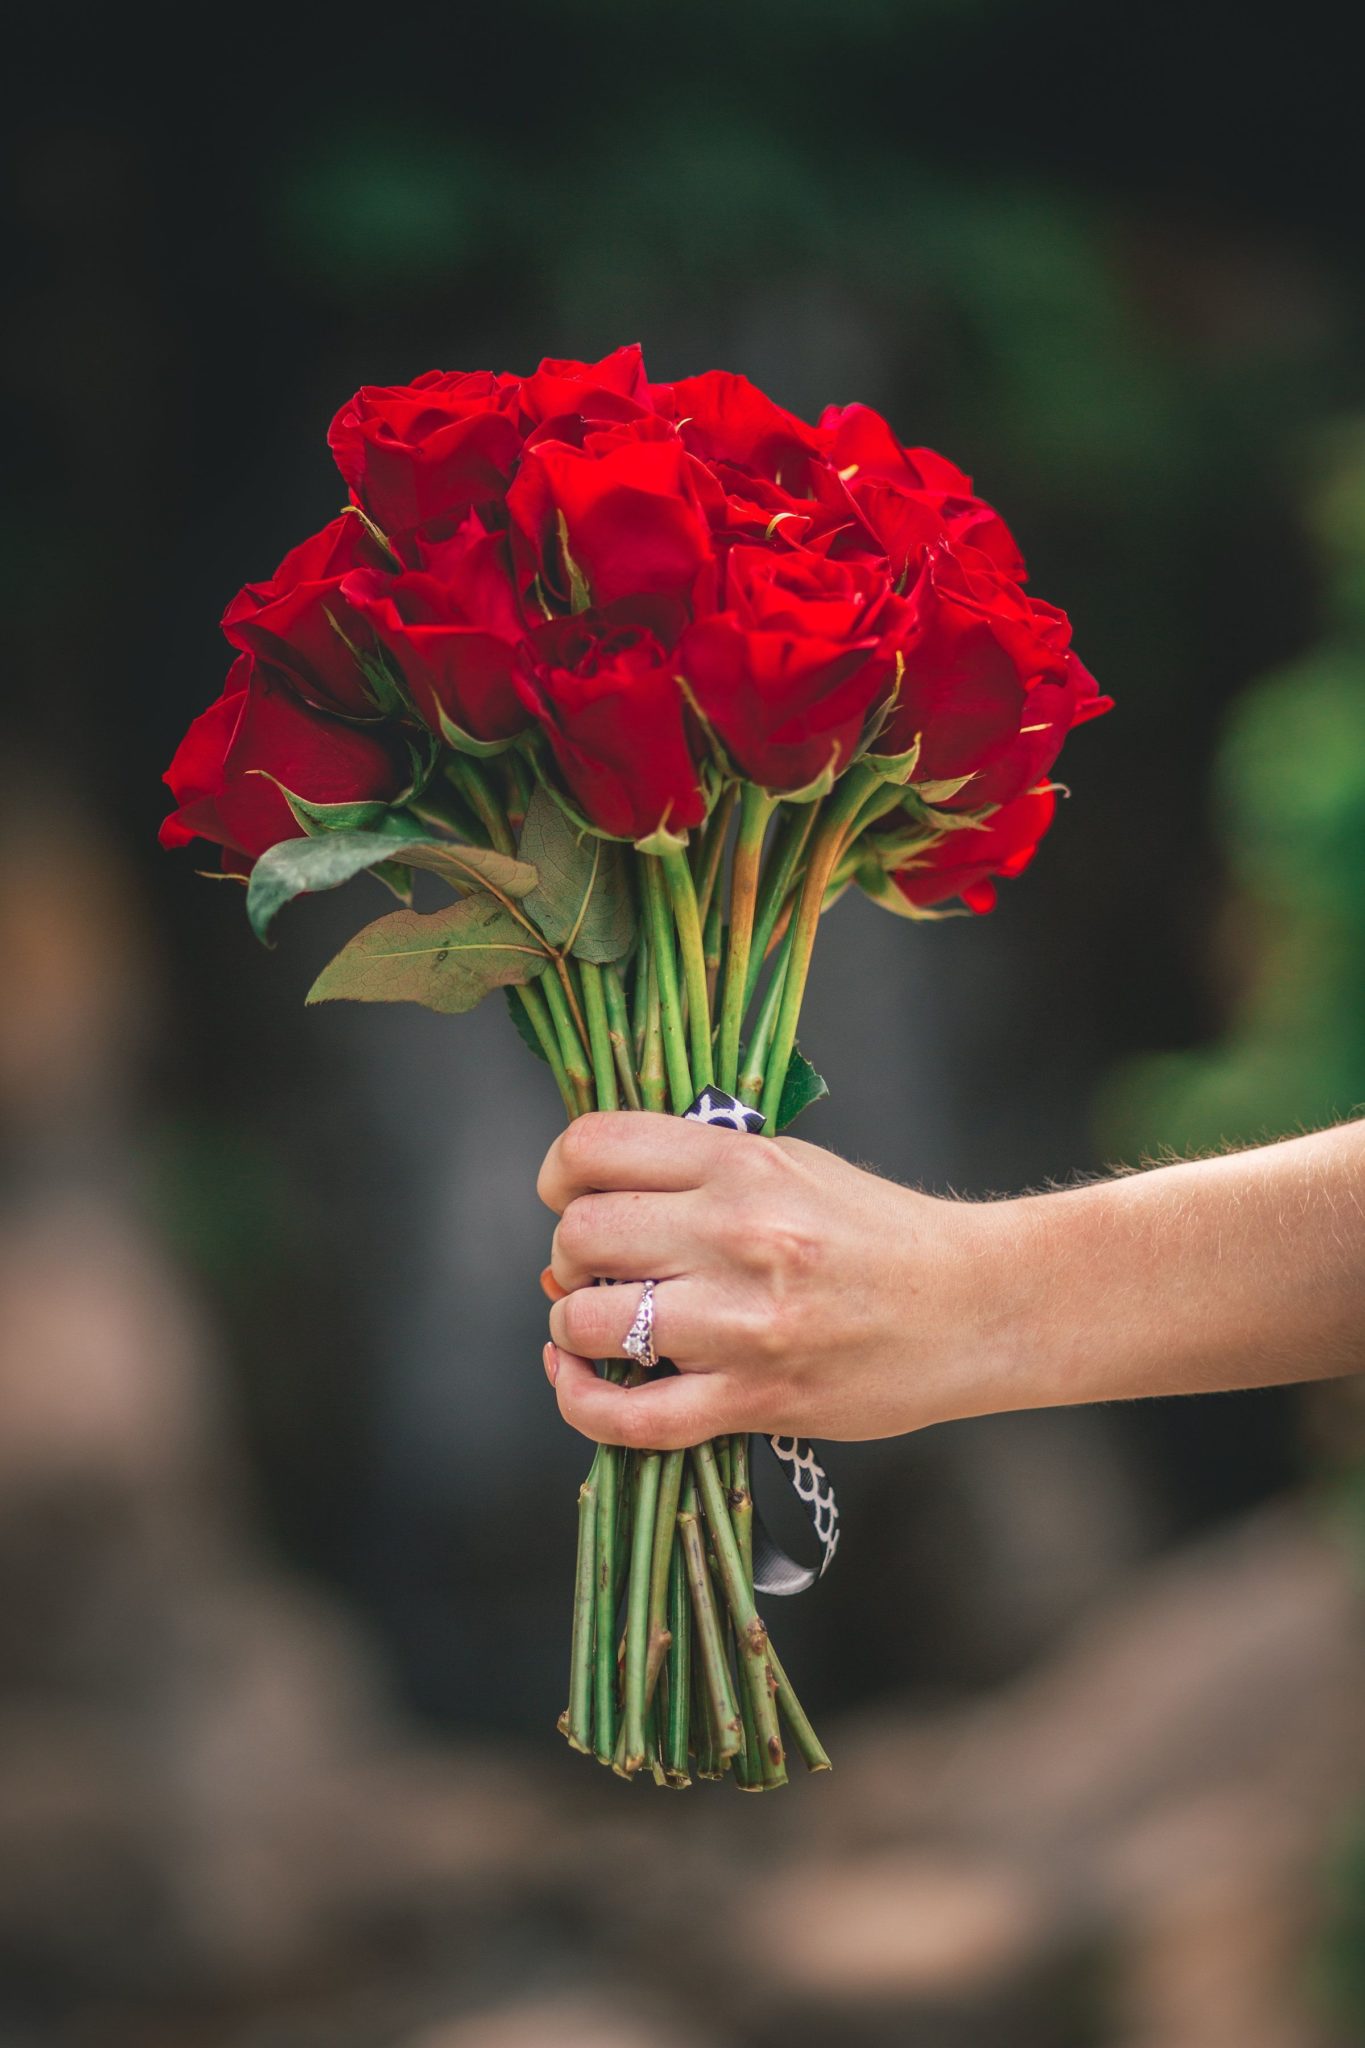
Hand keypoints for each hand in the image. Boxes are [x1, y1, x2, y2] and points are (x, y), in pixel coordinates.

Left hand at [536, 1110, 1005, 1448]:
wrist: (977, 1306)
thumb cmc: (879, 1234)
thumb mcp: (793, 1164)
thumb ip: (698, 1172)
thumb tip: (587, 1207)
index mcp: (743, 1163)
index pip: (592, 1147)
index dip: (559, 1175)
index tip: (570, 1198)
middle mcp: (737, 1233)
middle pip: (580, 1235)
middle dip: (570, 1256)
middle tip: (600, 1272)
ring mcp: (743, 1322)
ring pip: (586, 1323)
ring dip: (573, 1329)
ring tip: (601, 1329)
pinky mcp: (755, 1397)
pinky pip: (628, 1418)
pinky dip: (582, 1405)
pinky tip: (580, 1384)